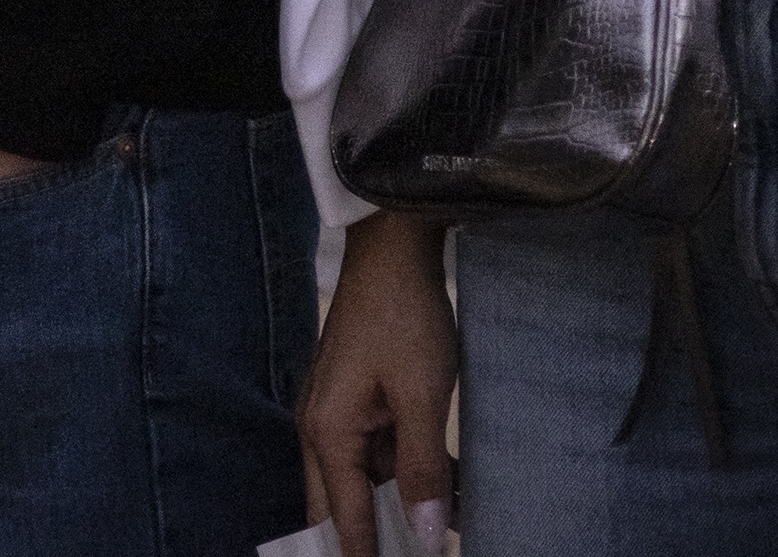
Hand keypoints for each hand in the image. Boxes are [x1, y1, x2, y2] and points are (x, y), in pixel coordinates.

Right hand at [299, 211, 457, 556]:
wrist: (394, 250)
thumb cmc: (403, 316)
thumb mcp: (422, 396)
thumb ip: (422, 470)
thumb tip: (427, 536)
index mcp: (326, 431)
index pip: (343, 520)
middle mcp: (322, 428)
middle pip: (342, 508)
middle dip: (373, 543)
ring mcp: (341, 414)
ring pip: (369, 484)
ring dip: (405, 509)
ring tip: (449, 531)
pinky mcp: (363, 402)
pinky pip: (384, 456)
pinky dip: (414, 476)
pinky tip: (455, 493)